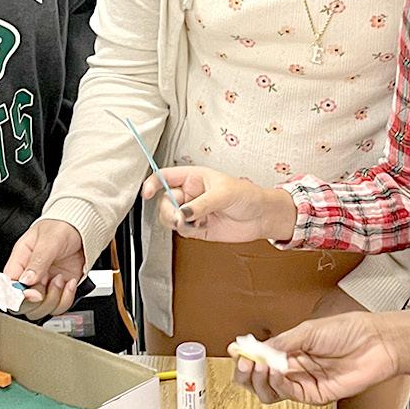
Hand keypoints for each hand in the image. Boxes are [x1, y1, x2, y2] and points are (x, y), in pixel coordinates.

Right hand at [3, 218, 85, 320]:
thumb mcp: (49, 240)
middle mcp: (29, 278)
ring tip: (61, 278)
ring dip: (53, 299)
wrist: (82, 229)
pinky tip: (70, 283)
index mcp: (19, 262)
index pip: (7, 287)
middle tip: (48, 284)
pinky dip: (66, 299)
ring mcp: (44, 286)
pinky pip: (58, 307)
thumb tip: (25, 280)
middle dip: (37, 301)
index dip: (16, 296)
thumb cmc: (60, 227)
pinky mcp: (59, 291)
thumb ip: (38, 260)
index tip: (32, 292)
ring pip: (40, 310)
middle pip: (22, 305)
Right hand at [143, 166, 295, 242]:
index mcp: (194, 177)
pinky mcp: (197, 228)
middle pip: (165, 200)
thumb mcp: (224, 194)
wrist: (261, 217)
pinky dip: (187, 231)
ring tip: (191, 223)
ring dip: (175, 222)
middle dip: (168, 210)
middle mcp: (190, 194)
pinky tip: (201, 228)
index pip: (165, 177)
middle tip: (179, 217)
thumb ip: (201, 204)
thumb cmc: (247, 195)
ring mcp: (193, 211)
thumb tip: (183, 213)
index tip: (147, 193)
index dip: (153, 183)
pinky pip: (182, 230)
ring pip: (170, 217)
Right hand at [232, 308, 409, 406]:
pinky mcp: (315, 395)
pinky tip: (276, 371)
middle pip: (260, 379)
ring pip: (270, 391)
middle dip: (247, 373)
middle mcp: (294, 368)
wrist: (375, 342)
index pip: (260, 358)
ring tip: (260, 366)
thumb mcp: (307, 331)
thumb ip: (280, 343)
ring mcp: (304, 383)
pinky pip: (289, 394)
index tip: (236, 350)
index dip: (246, 357)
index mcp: (290, 350)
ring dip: (259, 380)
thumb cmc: (348, 331)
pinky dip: (278, 384)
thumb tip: (254, 348)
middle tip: (245, 362)